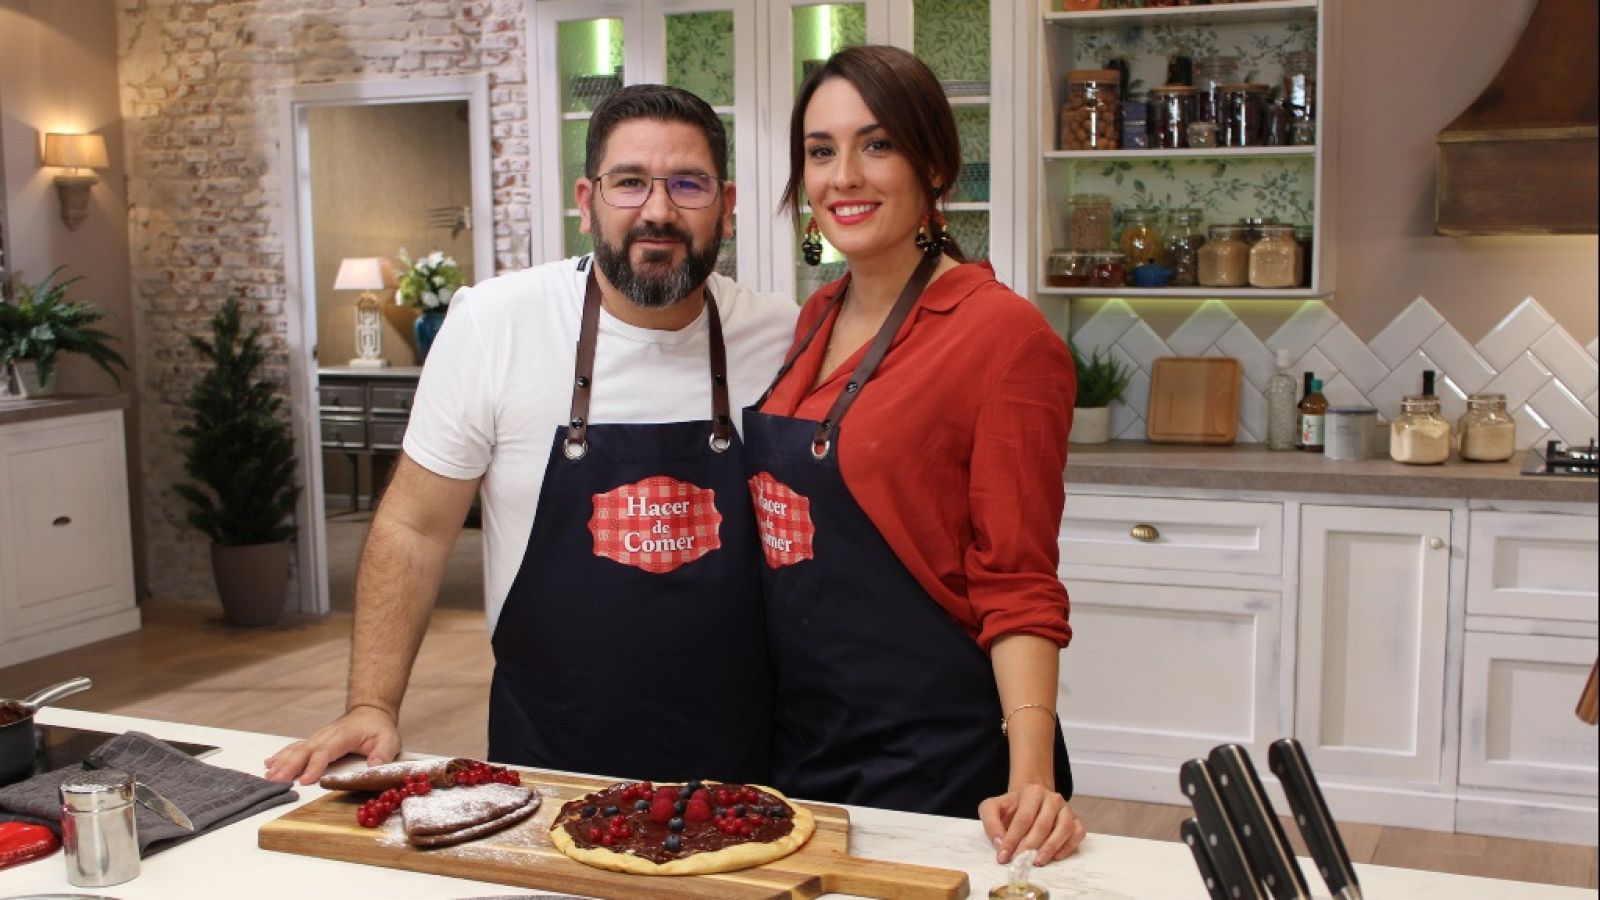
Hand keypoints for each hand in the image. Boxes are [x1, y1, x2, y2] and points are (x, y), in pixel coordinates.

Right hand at [263, 705, 401, 784]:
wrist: (370, 711)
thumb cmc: (379, 728)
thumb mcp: (389, 740)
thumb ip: (383, 754)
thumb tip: (374, 767)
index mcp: (343, 736)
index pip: (326, 751)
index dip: (315, 765)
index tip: (305, 780)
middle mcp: (326, 735)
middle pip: (305, 751)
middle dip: (290, 766)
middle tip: (276, 781)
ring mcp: (318, 737)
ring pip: (297, 749)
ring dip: (282, 762)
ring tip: (268, 776)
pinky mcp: (314, 741)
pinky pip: (295, 748)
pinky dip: (281, 755)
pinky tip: (269, 764)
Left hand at [978, 783, 1085, 865]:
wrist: (1031, 800)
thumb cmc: (1012, 807)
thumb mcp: (992, 808)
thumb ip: (991, 823)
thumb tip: (1000, 843)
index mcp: (1032, 792)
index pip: (1023, 818)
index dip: (1013, 839)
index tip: (1003, 857)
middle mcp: (1053, 798)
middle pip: (1043, 825)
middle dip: (1030, 846)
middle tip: (1020, 861)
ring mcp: (1067, 809)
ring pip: (1064, 828)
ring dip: (1051, 848)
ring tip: (1037, 862)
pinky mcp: (1076, 820)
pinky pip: (1078, 833)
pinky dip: (1069, 846)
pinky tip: (1055, 857)